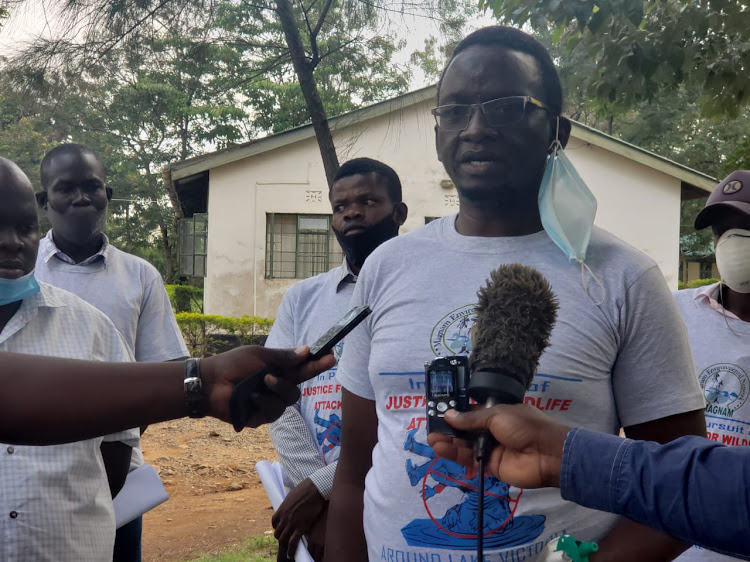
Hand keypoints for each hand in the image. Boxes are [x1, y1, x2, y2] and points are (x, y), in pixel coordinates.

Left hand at [200, 346, 334, 426]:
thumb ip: (283, 356)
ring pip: (288, 400)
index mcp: (278, 370)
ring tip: (263, 382)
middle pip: (299, 386)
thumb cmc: (232, 364)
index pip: (303, 368)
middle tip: (294, 368)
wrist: (210, 382)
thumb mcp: (259, 355)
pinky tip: (251, 397)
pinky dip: (263, 402)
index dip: (317, 363)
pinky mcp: (260, 417)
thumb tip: (307, 350)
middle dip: (297, 378)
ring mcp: (269, 403)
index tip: (331, 356)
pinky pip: (273, 412)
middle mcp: (276, 387)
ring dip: (277, 389)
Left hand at [272, 478, 327, 558]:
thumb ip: (290, 503)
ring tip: (287, 551)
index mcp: (281, 509)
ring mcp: (292, 523)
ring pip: (283, 539)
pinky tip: (291, 554)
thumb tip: (291, 504)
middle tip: (285, 541)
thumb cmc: (306, 489)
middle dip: (280, 538)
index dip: (277, 527)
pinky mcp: (301, 527)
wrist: (314, 489)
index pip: (274, 522)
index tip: (281, 530)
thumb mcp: (292, 495)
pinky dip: (291, 550)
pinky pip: (293, 542)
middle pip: (277, 532)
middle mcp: (284, 517)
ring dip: (284, 546)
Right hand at [426, 404, 570, 488]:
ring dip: (448, 442)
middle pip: (465, 430)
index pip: (470, 413)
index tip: (437, 412)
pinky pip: (470, 460)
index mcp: (495, 413)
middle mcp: (491, 430)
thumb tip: (449, 415)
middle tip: (430, 428)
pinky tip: (441, 449)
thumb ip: (471, 419)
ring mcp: (490, 448)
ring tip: (431, 439)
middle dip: (448, 429)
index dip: (455, 413)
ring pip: (465, 445)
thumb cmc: (524, 426)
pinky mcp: (489, 466)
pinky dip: (455, 455)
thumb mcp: (496, 415)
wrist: (547, 454)